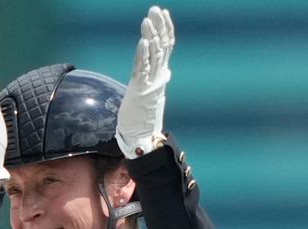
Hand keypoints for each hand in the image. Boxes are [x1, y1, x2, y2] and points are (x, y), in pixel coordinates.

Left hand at [115, 6, 173, 157]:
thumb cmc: (143, 115)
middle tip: (155, 9)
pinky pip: (143, 68)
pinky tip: (143, 42)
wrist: (141, 137)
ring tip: (147, 21)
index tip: (162, 13)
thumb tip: (166, 71)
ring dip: (150, 37)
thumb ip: (157, 78)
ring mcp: (151, 83)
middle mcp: (158, 77)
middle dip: (159, 27)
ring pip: (153, 55)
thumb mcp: (151, 92)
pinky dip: (143, 54)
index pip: (166, 46)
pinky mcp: (141, 90)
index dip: (166, 29)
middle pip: (162, 46)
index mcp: (161, 75)